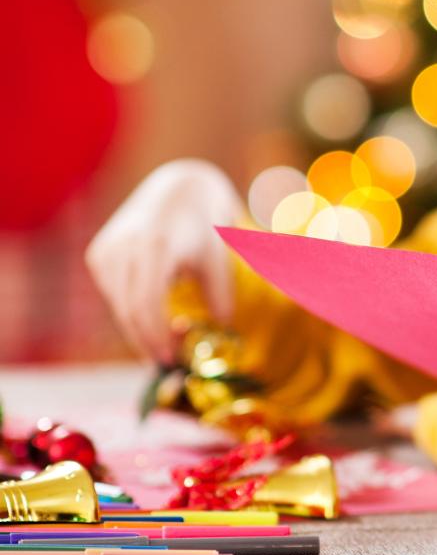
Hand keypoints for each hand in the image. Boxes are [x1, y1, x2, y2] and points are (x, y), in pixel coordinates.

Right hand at [85, 159, 242, 364]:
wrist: (178, 193)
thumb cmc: (204, 229)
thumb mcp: (218, 260)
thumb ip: (220, 297)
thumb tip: (221, 332)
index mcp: (155, 246)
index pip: (145, 304)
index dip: (154, 336)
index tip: (170, 359)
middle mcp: (124, 246)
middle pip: (128, 310)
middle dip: (147, 341)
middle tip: (169, 361)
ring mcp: (107, 249)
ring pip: (119, 306)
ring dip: (141, 328)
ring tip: (171, 334)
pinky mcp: (98, 253)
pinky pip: (114, 294)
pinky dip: (132, 310)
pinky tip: (155, 308)